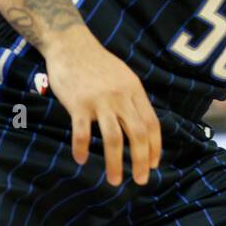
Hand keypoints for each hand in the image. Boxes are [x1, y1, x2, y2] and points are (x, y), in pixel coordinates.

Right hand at [44, 27, 162, 185]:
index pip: (152, 124)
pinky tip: (81, 160)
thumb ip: (132, 99)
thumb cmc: (97, 63)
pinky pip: (81, 132)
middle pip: (138, 134)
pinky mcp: (78, 103)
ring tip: (115, 181)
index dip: (155, 146)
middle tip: (141, 180)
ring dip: (115, 163)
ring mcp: (100, 100)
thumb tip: (142, 125)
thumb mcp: (124, 77)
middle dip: (141, 160)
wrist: (70, 44)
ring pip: (113, 138)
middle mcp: (121, 97)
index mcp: (135, 91)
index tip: (154, 164)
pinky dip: (81, 148)